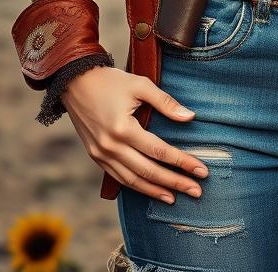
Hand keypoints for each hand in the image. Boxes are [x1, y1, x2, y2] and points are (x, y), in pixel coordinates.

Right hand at [62, 66, 208, 204]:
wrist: (75, 82)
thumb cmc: (111, 81)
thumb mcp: (140, 84)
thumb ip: (165, 102)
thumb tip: (190, 117)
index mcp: (123, 128)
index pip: (160, 151)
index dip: (183, 162)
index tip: (202, 170)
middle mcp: (111, 146)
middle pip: (148, 171)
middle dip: (175, 182)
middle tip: (197, 191)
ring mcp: (101, 154)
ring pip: (132, 180)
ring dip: (156, 191)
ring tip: (176, 197)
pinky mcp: (95, 156)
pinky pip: (119, 177)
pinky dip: (136, 186)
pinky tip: (151, 189)